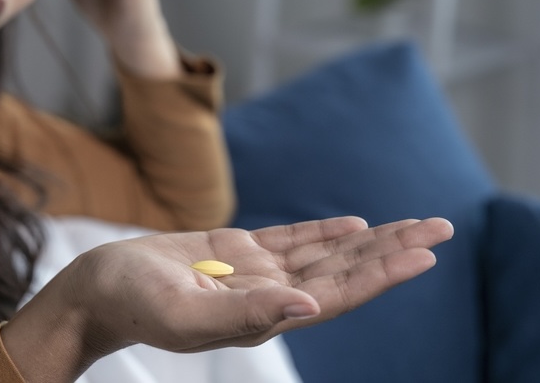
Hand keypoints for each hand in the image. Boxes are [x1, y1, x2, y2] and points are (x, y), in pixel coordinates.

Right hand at [2, 216, 453, 381]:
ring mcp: (253, 274)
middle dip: (392, 249)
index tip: (423, 254)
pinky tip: (352, 226)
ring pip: (324, 252)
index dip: (381, 274)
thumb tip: (307, 304)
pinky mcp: (234, 252)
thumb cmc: (134, 303)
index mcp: (264, 316)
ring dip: (369, 238)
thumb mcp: (186, 312)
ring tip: (412, 224)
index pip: (337, 294)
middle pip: (343, 271)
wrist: (98, 289)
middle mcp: (269, 296)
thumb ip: (246, 313)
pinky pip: (291, 240)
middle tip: (440, 228)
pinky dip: (323, 232)